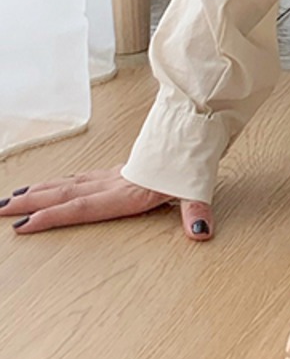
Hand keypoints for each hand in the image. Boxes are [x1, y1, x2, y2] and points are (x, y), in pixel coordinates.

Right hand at [0, 163, 213, 239]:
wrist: (198, 128)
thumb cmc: (194, 161)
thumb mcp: (198, 188)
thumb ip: (196, 210)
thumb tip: (201, 230)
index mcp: (129, 192)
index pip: (83, 207)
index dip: (53, 216)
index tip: (24, 224)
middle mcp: (115, 183)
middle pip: (66, 194)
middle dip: (31, 203)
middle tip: (0, 210)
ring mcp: (114, 176)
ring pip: (69, 184)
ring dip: (40, 192)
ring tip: (11, 199)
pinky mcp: (119, 171)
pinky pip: (81, 179)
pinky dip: (60, 184)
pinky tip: (50, 187)